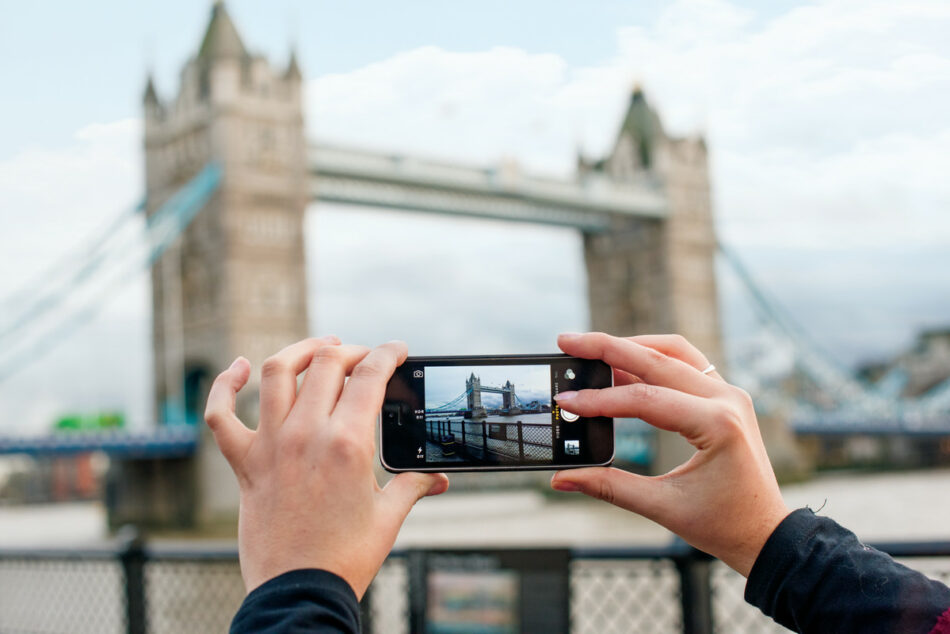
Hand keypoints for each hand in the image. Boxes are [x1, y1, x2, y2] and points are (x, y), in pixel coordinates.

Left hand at [204, 336, 448, 595]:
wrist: (299, 593)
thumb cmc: (345, 558)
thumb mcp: (388, 516)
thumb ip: (413, 486)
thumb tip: (438, 478)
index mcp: (348, 443)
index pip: (371, 375)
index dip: (387, 353)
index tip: (396, 350)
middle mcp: (306, 434)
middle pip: (327, 364)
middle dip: (351, 351)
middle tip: (363, 356)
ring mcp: (270, 445)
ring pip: (276, 373)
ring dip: (300, 351)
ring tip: (319, 349)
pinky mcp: (244, 463)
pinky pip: (221, 414)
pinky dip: (225, 385)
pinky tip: (240, 368)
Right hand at [550, 332, 788, 576]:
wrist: (766, 533)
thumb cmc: (724, 524)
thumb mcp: (663, 507)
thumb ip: (609, 487)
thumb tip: (562, 479)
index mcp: (717, 424)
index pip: (646, 399)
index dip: (600, 400)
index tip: (567, 402)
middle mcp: (727, 399)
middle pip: (658, 359)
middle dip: (608, 348)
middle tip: (569, 342)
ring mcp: (728, 394)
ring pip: (674, 351)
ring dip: (633, 346)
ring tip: (592, 350)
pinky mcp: (724, 397)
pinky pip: (685, 364)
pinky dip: (652, 359)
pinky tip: (622, 366)